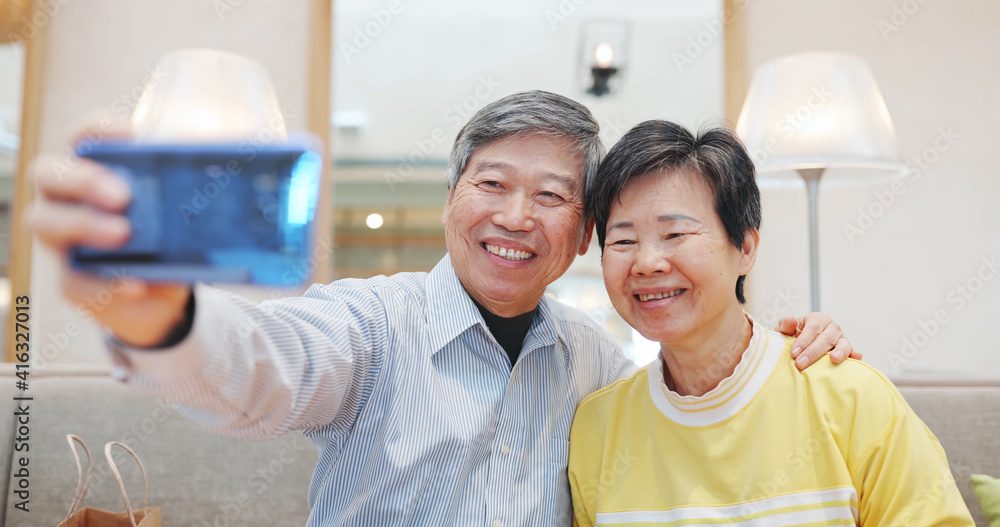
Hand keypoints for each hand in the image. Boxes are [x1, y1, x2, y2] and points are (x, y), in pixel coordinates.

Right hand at [24, 112, 191, 347]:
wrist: (159, 298)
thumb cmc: (165, 241)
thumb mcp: (180, 217)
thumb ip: (186, 194)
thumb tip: (220, 171)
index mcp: (94, 172)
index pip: (83, 138)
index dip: (97, 129)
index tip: (128, 132)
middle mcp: (66, 200)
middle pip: (47, 173)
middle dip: (82, 178)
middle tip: (123, 195)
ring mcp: (62, 241)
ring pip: (43, 222)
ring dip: (83, 223)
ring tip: (123, 233)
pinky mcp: (71, 282)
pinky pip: (74, 280)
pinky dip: (105, 282)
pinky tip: (134, 285)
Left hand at [775, 313, 861, 369]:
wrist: (802, 347)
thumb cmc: (794, 337)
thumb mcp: (785, 329)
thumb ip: (785, 325)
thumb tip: (791, 320)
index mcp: (818, 318)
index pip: (813, 328)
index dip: (803, 341)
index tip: (794, 353)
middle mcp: (832, 327)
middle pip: (826, 337)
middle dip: (813, 352)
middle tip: (800, 363)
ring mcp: (841, 339)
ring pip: (843, 343)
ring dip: (839, 351)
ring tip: (834, 359)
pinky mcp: (847, 350)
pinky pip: (852, 352)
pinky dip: (854, 355)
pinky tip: (855, 358)